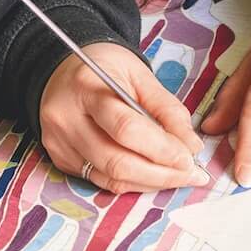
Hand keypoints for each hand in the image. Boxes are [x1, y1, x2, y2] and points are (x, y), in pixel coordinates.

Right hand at [38, 43, 207, 194]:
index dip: (161, 149)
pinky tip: (153, 175)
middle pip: (117, 161)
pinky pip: (102, 181)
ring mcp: (59, 143)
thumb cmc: (106, 68)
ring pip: (110, 178)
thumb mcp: (140, 75)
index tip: (190, 157)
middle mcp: (66, 119)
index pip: (126, 128)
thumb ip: (166, 109)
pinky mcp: (60, 159)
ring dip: (151, 182)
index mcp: (86, 88)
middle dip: (161, 174)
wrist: (65, 69)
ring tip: (178, 176)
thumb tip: (190, 146)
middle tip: (191, 174)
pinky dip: (133, 182)